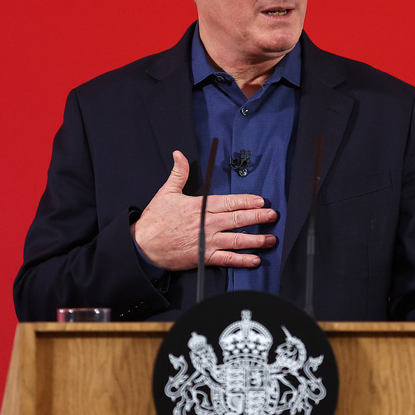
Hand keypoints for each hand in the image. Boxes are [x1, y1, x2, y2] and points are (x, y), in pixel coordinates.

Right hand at [131, 150, 278, 268]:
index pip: (228, 201)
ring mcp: (206, 241)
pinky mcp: (203, 257)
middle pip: (237, 219)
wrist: (142, 246)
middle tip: (272, 215)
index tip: (261, 200)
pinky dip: (241, 260)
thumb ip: (178, 173)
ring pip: (236, 239)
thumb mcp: (166, 192)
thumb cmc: (155, 220)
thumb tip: (179, 154)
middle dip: (257, 217)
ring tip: (271, 238)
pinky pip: (226, 259)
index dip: (246, 201)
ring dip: (256, 239)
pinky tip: (254, 259)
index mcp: (199, 206)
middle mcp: (206, 223)